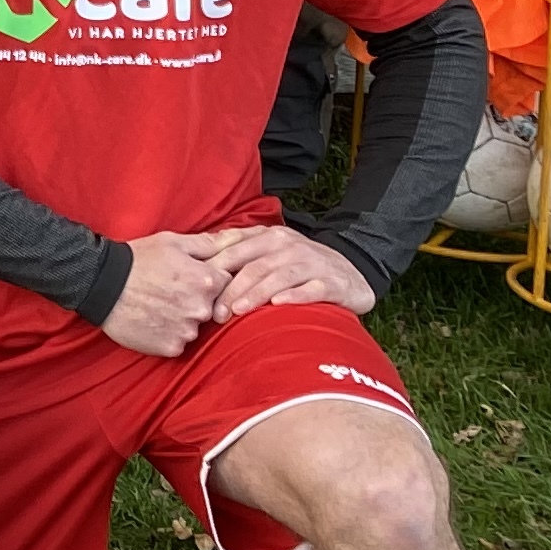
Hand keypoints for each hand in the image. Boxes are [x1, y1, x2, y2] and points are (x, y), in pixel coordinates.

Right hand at [98, 230, 236, 355]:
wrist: (100, 284)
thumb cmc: (136, 259)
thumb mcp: (171, 242)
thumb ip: (206, 243)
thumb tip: (234, 240)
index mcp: (207, 280)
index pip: (225, 284)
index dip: (207, 280)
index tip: (187, 278)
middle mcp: (202, 308)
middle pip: (211, 308)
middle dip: (195, 301)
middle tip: (169, 292)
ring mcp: (187, 330)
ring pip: (194, 327)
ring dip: (181, 319)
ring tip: (157, 307)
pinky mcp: (171, 347)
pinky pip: (178, 342)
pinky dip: (168, 334)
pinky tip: (152, 321)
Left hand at [202, 220, 378, 320]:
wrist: (352, 273)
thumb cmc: (300, 266)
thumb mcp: (271, 252)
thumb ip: (240, 252)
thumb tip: (198, 262)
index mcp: (269, 236)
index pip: (235, 249)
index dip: (214, 269)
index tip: (197, 290)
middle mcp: (290, 246)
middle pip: (253, 266)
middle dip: (230, 289)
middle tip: (214, 312)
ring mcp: (313, 263)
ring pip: (278, 277)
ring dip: (256, 294)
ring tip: (237, 311)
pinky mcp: (333, 282)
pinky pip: (311, 289)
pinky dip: (294, 296)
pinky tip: (279, 305)